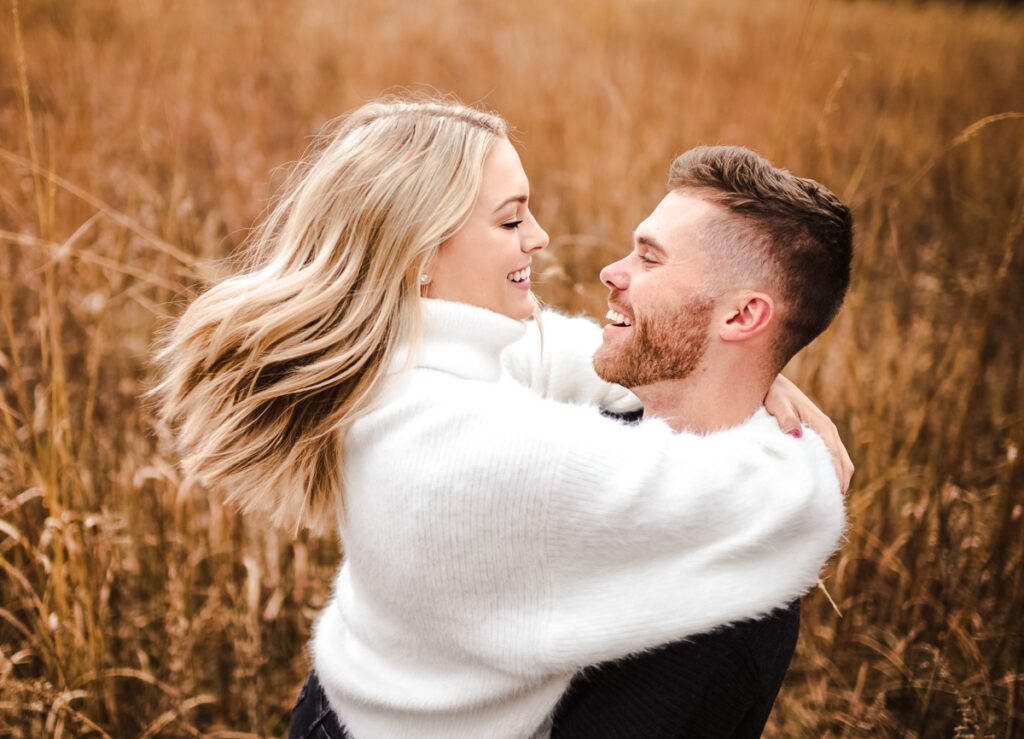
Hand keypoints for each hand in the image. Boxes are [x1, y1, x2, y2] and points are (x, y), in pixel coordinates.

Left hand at [764, 375, 853, 493]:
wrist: (772, 378)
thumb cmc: (772, 391)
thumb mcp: (777, 403)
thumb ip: (786, 418)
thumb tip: (797, 435)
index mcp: (822, 425)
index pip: (836, 457)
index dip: (837, 478)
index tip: (833, 498)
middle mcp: (827, 429)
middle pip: (843, 462)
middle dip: (840, 483)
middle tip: (830, 506)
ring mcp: (823, 432)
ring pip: (839, 460)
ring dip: (837, 479)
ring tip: (826, 500)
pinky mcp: (816, 434)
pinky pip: (830, 456)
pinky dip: (831, 471)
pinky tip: (821, 484)